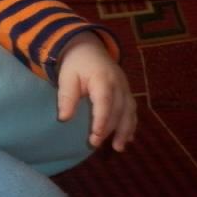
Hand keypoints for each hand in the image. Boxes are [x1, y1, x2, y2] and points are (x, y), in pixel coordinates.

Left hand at [56, 33, 136, 150]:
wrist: (89, 48)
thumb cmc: (75, 65)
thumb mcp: (66, 77)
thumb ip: (67, 96)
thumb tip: (64, 118)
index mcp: (103, 79)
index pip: (105, 103)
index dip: (102, 121)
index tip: (95, 137)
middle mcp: (119, 85)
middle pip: (118, 110)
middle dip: (110, 130)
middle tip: (96, 145)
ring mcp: (126, 88)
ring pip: (129, 112)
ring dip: (126, 131)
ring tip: (118, 148)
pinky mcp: (127, 92)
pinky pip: (132, 110)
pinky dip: (131, 125)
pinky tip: (129, 139)